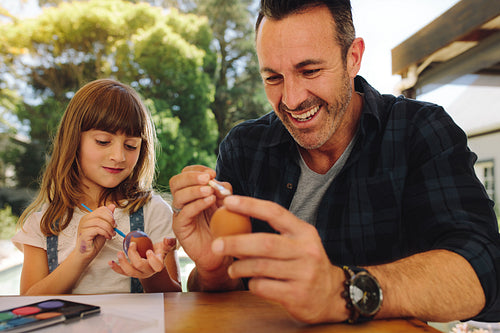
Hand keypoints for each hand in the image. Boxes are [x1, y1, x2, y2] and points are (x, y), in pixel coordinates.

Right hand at [75, 204, 115, 261]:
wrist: (86, 254)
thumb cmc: (94, 242)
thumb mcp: (104, 228)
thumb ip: (108, 218)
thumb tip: (112, 206)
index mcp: (89, 217)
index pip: (101, 209)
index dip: (110, 215)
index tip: (114, 223)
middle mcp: (85, 220)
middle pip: (100, 213)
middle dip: (111, 220)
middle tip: (115, 228)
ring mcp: (83, 226)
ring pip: (99, 222)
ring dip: (109, 228)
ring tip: (111, 234)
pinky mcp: (84, 233)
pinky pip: (97, 229)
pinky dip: (105, 233)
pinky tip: (107, 237)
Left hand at [109, 238, 175, 278]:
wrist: (153, 260)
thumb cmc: (158, 252)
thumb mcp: (165, 247)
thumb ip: (168, 243)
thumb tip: (168, 239)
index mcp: (158, 264)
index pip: (157, 265)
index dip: (153, 259)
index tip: (149, 251)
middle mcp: (148, 271)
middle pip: (140, 266)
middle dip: (133, 255)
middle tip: (131, 245)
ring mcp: (139, 273)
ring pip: (130, 271)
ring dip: (123, 262)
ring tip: (119, 253)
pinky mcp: (131, 273)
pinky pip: (123, 273)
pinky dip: (116, 268)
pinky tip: (110, 262)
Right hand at [168, 165, 230, 273]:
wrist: (221, 253)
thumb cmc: (224, 227)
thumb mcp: (226, 205)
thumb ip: (222, 192)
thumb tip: (217, 182)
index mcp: (192, 192)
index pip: (186, 173)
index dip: (197, 170)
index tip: (212, 173)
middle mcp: (183, 201)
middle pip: (176, 181)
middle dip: (192, 177)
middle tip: (207, 178)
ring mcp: (179, 214)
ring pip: (178, 195)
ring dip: (195, 190)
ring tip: (210, 192)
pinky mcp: (180, 227)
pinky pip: (184, 212)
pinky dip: (197, 204)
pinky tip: (210, 202)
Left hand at [211, 195, 348, 323]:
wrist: (331, 296)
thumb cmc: (305, 264)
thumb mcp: (299, 242)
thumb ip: (275, 232)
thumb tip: (236, 220)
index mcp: (304, 232)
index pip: (275, 212)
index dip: (250, 205)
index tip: (228, 202)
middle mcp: (306, 250)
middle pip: (264, 243)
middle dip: (236, 242)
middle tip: (216, 244)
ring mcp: (303, 273)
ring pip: (261, 267)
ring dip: (240, 267)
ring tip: (232, 269)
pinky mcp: (296, 295)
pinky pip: (263, 287)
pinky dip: (252, 283)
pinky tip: (251, 282)